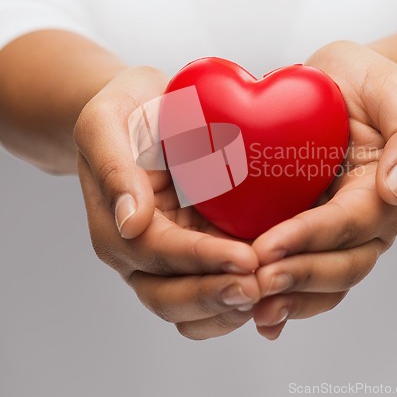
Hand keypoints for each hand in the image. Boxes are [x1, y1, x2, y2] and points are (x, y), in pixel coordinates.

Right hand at [75, 67, 259, 338]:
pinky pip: (213, 283)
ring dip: (228, 307)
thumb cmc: (125, 112)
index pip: (158, 253)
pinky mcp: (197, 247)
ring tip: (270, 294)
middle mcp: (140, 252)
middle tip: (261, 287)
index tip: (246, 259)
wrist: (143, 111)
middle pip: (169, 295)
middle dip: (215, 296)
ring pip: (191, 304)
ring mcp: (170, 255)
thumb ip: (113, 168)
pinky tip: (270, 285)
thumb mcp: (105, 123)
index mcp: (115, 226)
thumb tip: (130, 223)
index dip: (201, 260)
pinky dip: (237, 294)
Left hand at [251, 41, 396, 339]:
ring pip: (324, 280)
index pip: (350, 223)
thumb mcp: (396, 94)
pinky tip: (256, 311)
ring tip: (251, 305)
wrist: (345, 88)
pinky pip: (304, 269)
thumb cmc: (370, 88)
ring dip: (290, 298)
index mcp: (385, 193)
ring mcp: (339, 231)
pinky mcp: (312, 230)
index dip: (310, 239)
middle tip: (256, 282)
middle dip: (298, 276)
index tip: (269, 248)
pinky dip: (285, 295)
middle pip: (341, 264)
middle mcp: (366, 222)